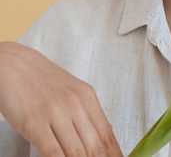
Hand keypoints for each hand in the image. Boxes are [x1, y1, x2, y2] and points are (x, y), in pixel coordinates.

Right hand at [0, 41, 122, 155]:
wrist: (14, 65)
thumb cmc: (43, 81)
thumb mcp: (71, 91)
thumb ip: (88, 113)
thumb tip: (106, 135)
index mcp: (87, 96)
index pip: (107, 135)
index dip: (114, 156)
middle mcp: (75, 104)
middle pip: (95, 147)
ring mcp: (55, 113)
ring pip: (77, 153)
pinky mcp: (35, 123)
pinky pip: (53, 153)